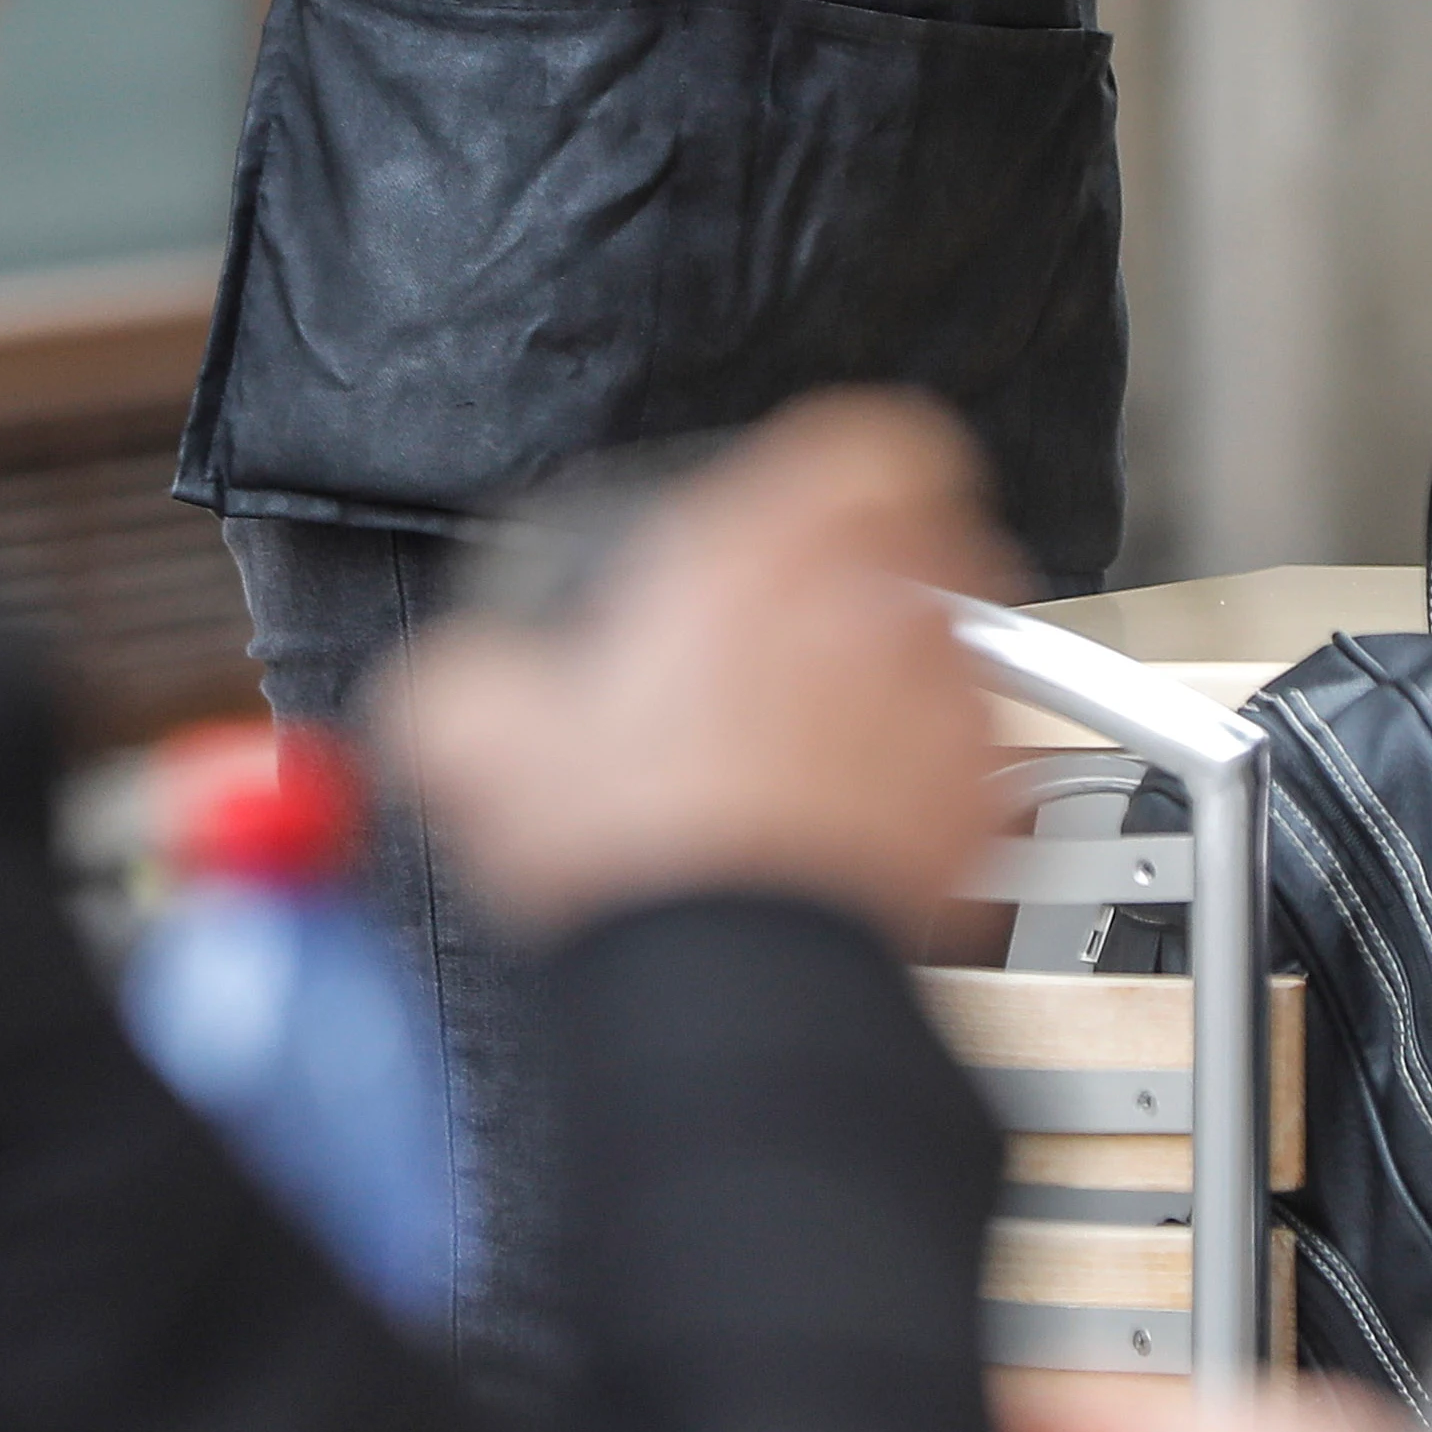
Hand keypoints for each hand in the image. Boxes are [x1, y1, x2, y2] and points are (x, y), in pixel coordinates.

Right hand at [378, 393, 1019, 951]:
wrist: (738, 987)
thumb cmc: (641, 853)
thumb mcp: (482, 744)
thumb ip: (462, 686)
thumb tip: (449, 695)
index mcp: (770, 555)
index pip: (871, 443)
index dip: (850, 471)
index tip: (817, 509)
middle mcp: (879, 613)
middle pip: (924, 544)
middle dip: (870, 583)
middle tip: (803, 634)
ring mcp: (945, 710)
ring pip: (953, 653)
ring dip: (899, 682)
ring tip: (822, 743)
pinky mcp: (981, 808)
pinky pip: (974, 763)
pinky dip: (926, 782)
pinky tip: (848, 827)